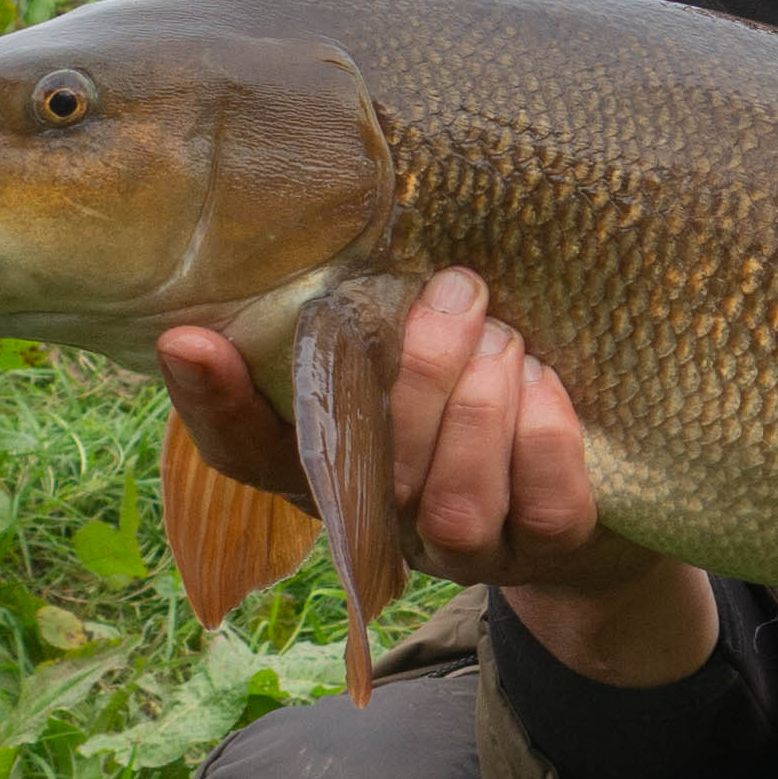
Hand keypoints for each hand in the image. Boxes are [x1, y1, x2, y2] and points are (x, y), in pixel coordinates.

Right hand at [155, 270, 713, 686]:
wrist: (594, 504)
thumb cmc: (488, 401)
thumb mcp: (425, 356)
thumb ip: (376, 321)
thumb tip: (340, 228)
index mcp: (337, 465)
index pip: (247, 452)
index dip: (210, 402)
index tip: (184, 336)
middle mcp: (389, 520)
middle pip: (369, 467)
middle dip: (420, 367)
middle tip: (457, 288)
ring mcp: (468, 549)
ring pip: (452, 499)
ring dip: (479, 401)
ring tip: (505, 335)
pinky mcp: (551, 549)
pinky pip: (543, 499)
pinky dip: (545, 429)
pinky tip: (546, 382)